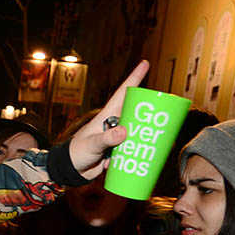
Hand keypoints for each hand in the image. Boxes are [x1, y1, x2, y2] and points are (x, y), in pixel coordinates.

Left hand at [69, 60, 149, 178]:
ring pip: (137, 131)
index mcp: (107, 116)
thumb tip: (124, 132)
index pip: (123, 93)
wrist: (71, 171)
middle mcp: (114, 123)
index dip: (134, 78)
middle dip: (149, 114)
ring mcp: (116, 137)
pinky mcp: (118, 150)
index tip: (145, 63)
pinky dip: (139, 152)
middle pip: (137, 112)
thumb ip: (106, 139)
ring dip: (145, 136)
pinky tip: (146, 158)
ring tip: (156, 141)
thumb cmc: (76, 152)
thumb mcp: (92, 144)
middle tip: (163, 117)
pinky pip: (133, 148)